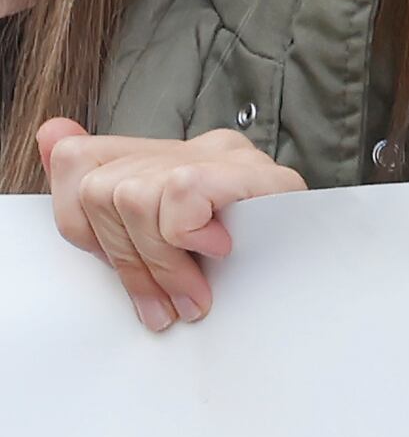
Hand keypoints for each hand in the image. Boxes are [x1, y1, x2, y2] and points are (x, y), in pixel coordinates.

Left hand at [40, 121, 303, 329]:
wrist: (328, 278)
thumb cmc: (248, 267)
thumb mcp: (160, 242)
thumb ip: (102, 197)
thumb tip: (53, 134)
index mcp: (167, 159)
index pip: (82, 165)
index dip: (86, 231)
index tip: (129, 272)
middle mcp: (195, 148)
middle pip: (101, 189)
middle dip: (127, 259)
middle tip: (164, 302)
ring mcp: (228, 157)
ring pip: (131, 196)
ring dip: (158, 259)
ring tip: (193, 291)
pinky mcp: (255, 175)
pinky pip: (181, 193)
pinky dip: (188, 233)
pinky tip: (218, 250)